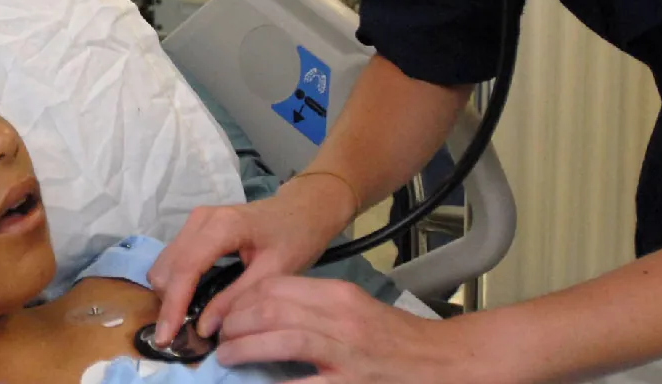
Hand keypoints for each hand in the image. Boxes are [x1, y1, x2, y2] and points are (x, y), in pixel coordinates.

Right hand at [148, 177, 355, 344]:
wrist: (302, 210)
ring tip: (185, 323)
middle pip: (168, 267)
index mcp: (222, 226)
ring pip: (165, 263)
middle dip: (168, 303)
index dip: (173, 305)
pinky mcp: (194, 227)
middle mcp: (201, 219)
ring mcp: (195, 220)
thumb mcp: (274, 272)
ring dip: (169, 294)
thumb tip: (203, 329)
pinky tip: (190, 303)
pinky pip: (173, 259)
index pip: (186, 268)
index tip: (166, 338)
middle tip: (180, 336)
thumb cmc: (295, 237)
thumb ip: (237, 298)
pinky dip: (175, 284)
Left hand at [214, 277, 480, 383]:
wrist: (444, 361)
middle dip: (235, 320)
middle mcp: (341, 317)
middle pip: (273, 307)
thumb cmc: (397, 341)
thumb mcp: (356, 312)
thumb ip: (316, 311)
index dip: (242, 298)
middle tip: (217, 334)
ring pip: (283, 337)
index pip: (278, 286)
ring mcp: (347, 351)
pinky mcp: (352, 383)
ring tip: (225, 355)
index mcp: (339, 295)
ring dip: (244, 346)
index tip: (223, 311)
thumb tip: (267, 318)